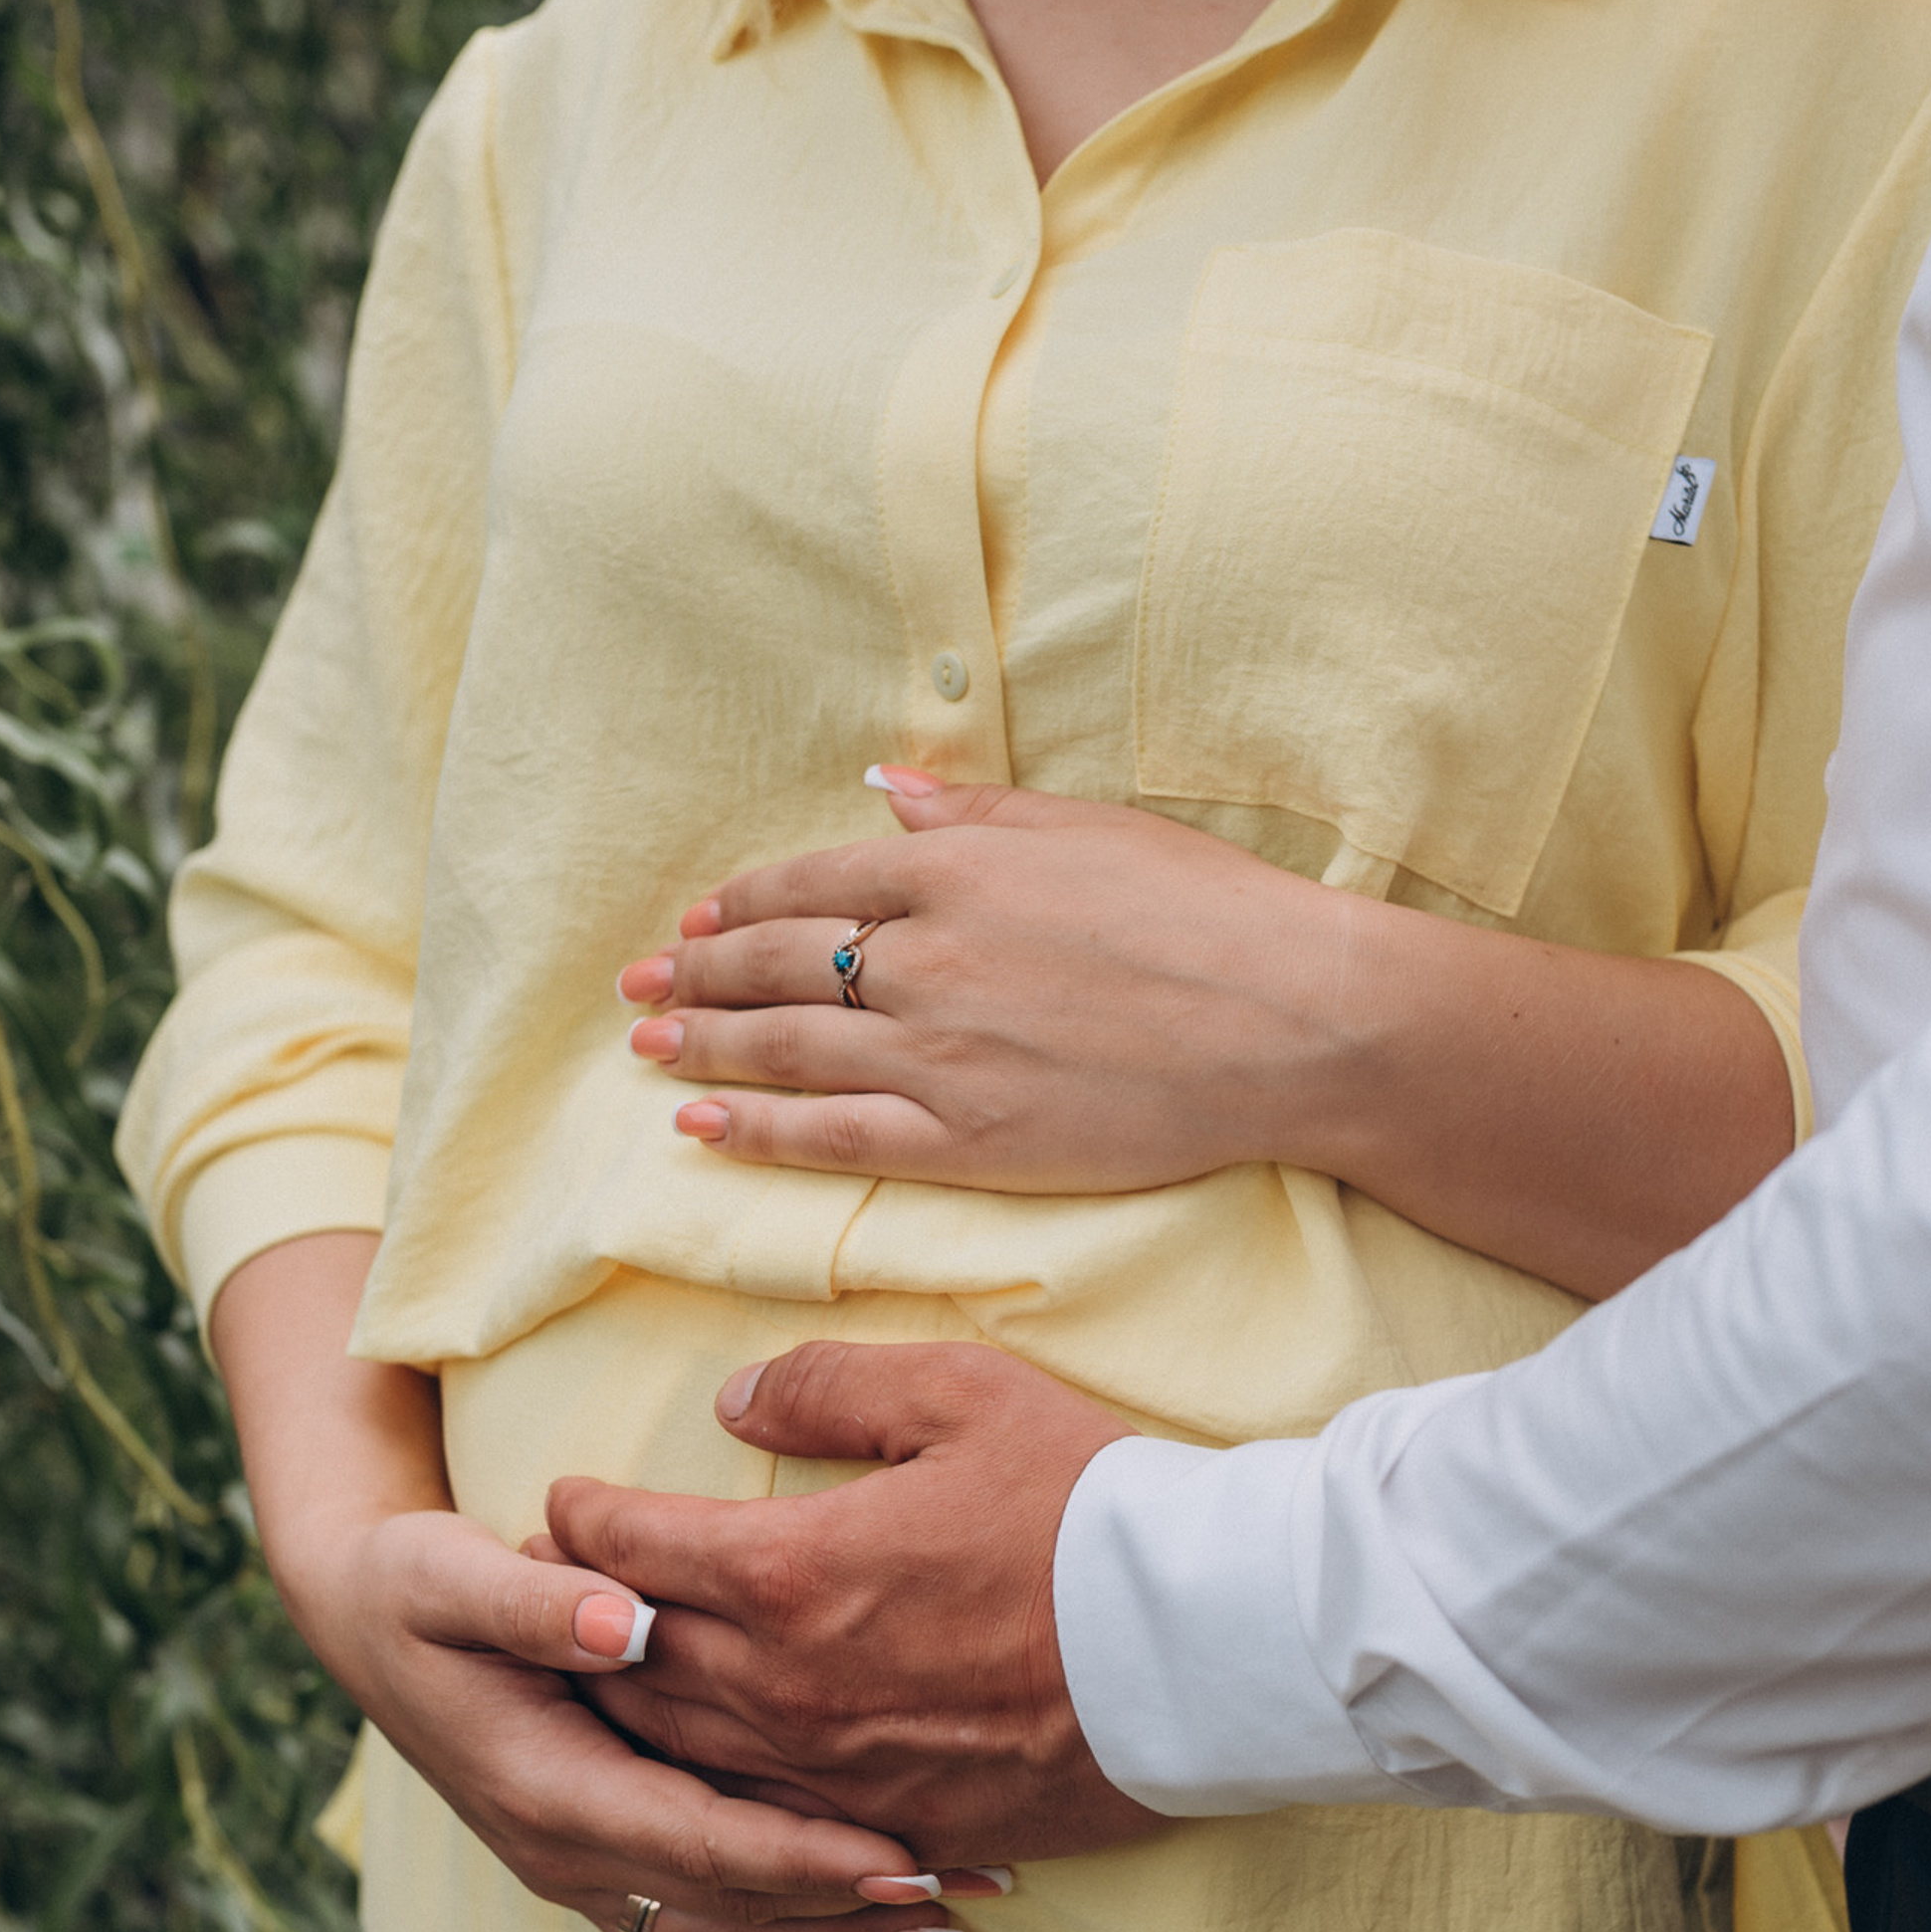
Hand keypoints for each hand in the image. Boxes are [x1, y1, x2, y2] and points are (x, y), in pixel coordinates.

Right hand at [213, 1233, 999, 1931]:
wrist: (365, 1622)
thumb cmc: (416, 1586)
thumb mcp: (454, 1574)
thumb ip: (535, 1597)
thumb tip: (620, 1617)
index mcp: (545, 1786)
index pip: (697, 1841)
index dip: (801, 1855)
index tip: (901, 1854)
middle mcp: (563, 1849)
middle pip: (729, 1908)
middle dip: (849, 1907)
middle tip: (969, 1892)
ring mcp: (578, 1867)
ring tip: (946, 1923)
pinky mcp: (596, 1859)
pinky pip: (698, 1928)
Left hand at [542, 1339, 1172, 1870]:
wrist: (1205, 1643)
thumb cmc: (1088, 1505)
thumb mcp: (961, 1395)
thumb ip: (827, 1386)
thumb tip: (733, 1401)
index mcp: (789, 1573)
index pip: (632, 1548)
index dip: (582, 1517)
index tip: (563, 1502)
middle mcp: (787, 1688)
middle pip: (632, 1661)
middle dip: (578, 1621)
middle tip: (553, 1592)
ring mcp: (837, 1773)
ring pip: (681, 1754)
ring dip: (628, 1711)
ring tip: (607, 1675)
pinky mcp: (896, 1826)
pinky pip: (766, 1823)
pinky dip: (715, 1794)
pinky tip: (708, 1774)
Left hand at [614, 774, 1374, 1190]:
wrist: (1291, 1021)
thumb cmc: (1210, 913)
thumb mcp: (1092, 829)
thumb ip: (978, 812)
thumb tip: (887, 790)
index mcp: (957, 869)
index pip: (812, 880)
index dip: (739, 902)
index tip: (694, 919)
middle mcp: (927, 957)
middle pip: (777, 964)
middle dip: (696, 975)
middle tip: (639, 988)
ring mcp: (939, 1054)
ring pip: (786, 1050)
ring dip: (705, 1046)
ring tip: (648, 1047)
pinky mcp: (967, 1141)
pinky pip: (833, 1137)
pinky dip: (758, 1131)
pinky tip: (703, 1127)